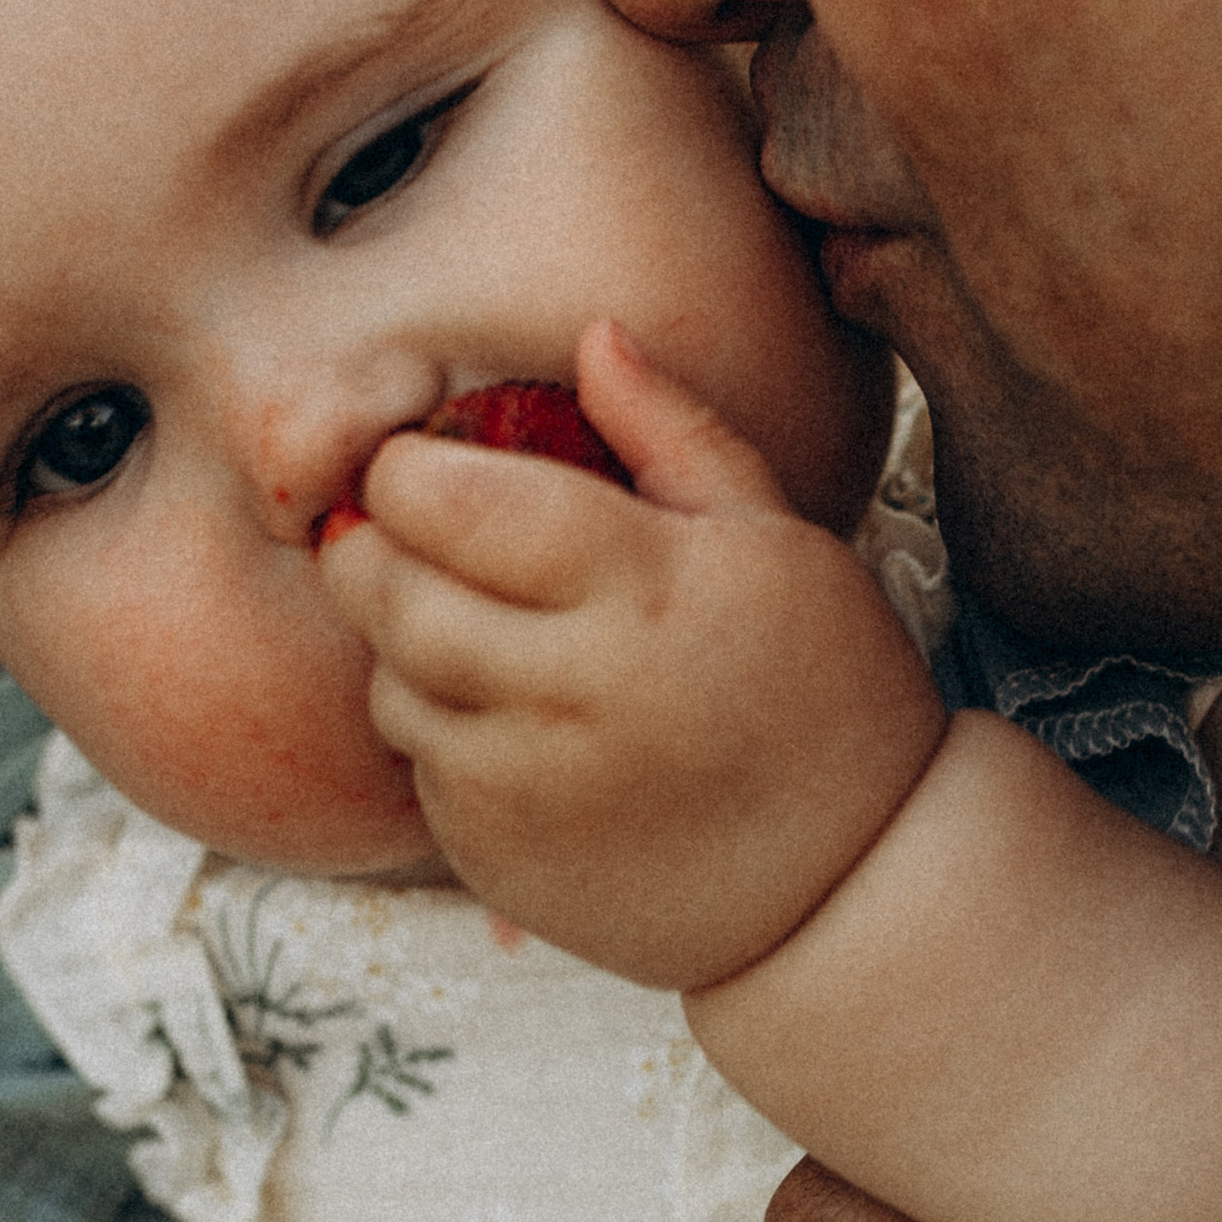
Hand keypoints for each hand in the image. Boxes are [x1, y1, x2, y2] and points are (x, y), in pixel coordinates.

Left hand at [320, 319, 946, 992]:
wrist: (849, 885)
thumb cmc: (827, 698)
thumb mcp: (780, 541)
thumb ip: (676, 432)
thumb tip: (593, 336)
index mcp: (643, 589)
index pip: (453, 501)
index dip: (407, 470)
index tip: (419, 464)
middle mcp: (572, 692)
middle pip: (392, 593)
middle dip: (371, 547)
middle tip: (394, 531)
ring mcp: (527, 788)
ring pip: (391, 687)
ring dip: (400, 644)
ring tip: (464, 626)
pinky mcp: (501, 862)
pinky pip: (421, 772)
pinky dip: (439, 733)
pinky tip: (511, 722)